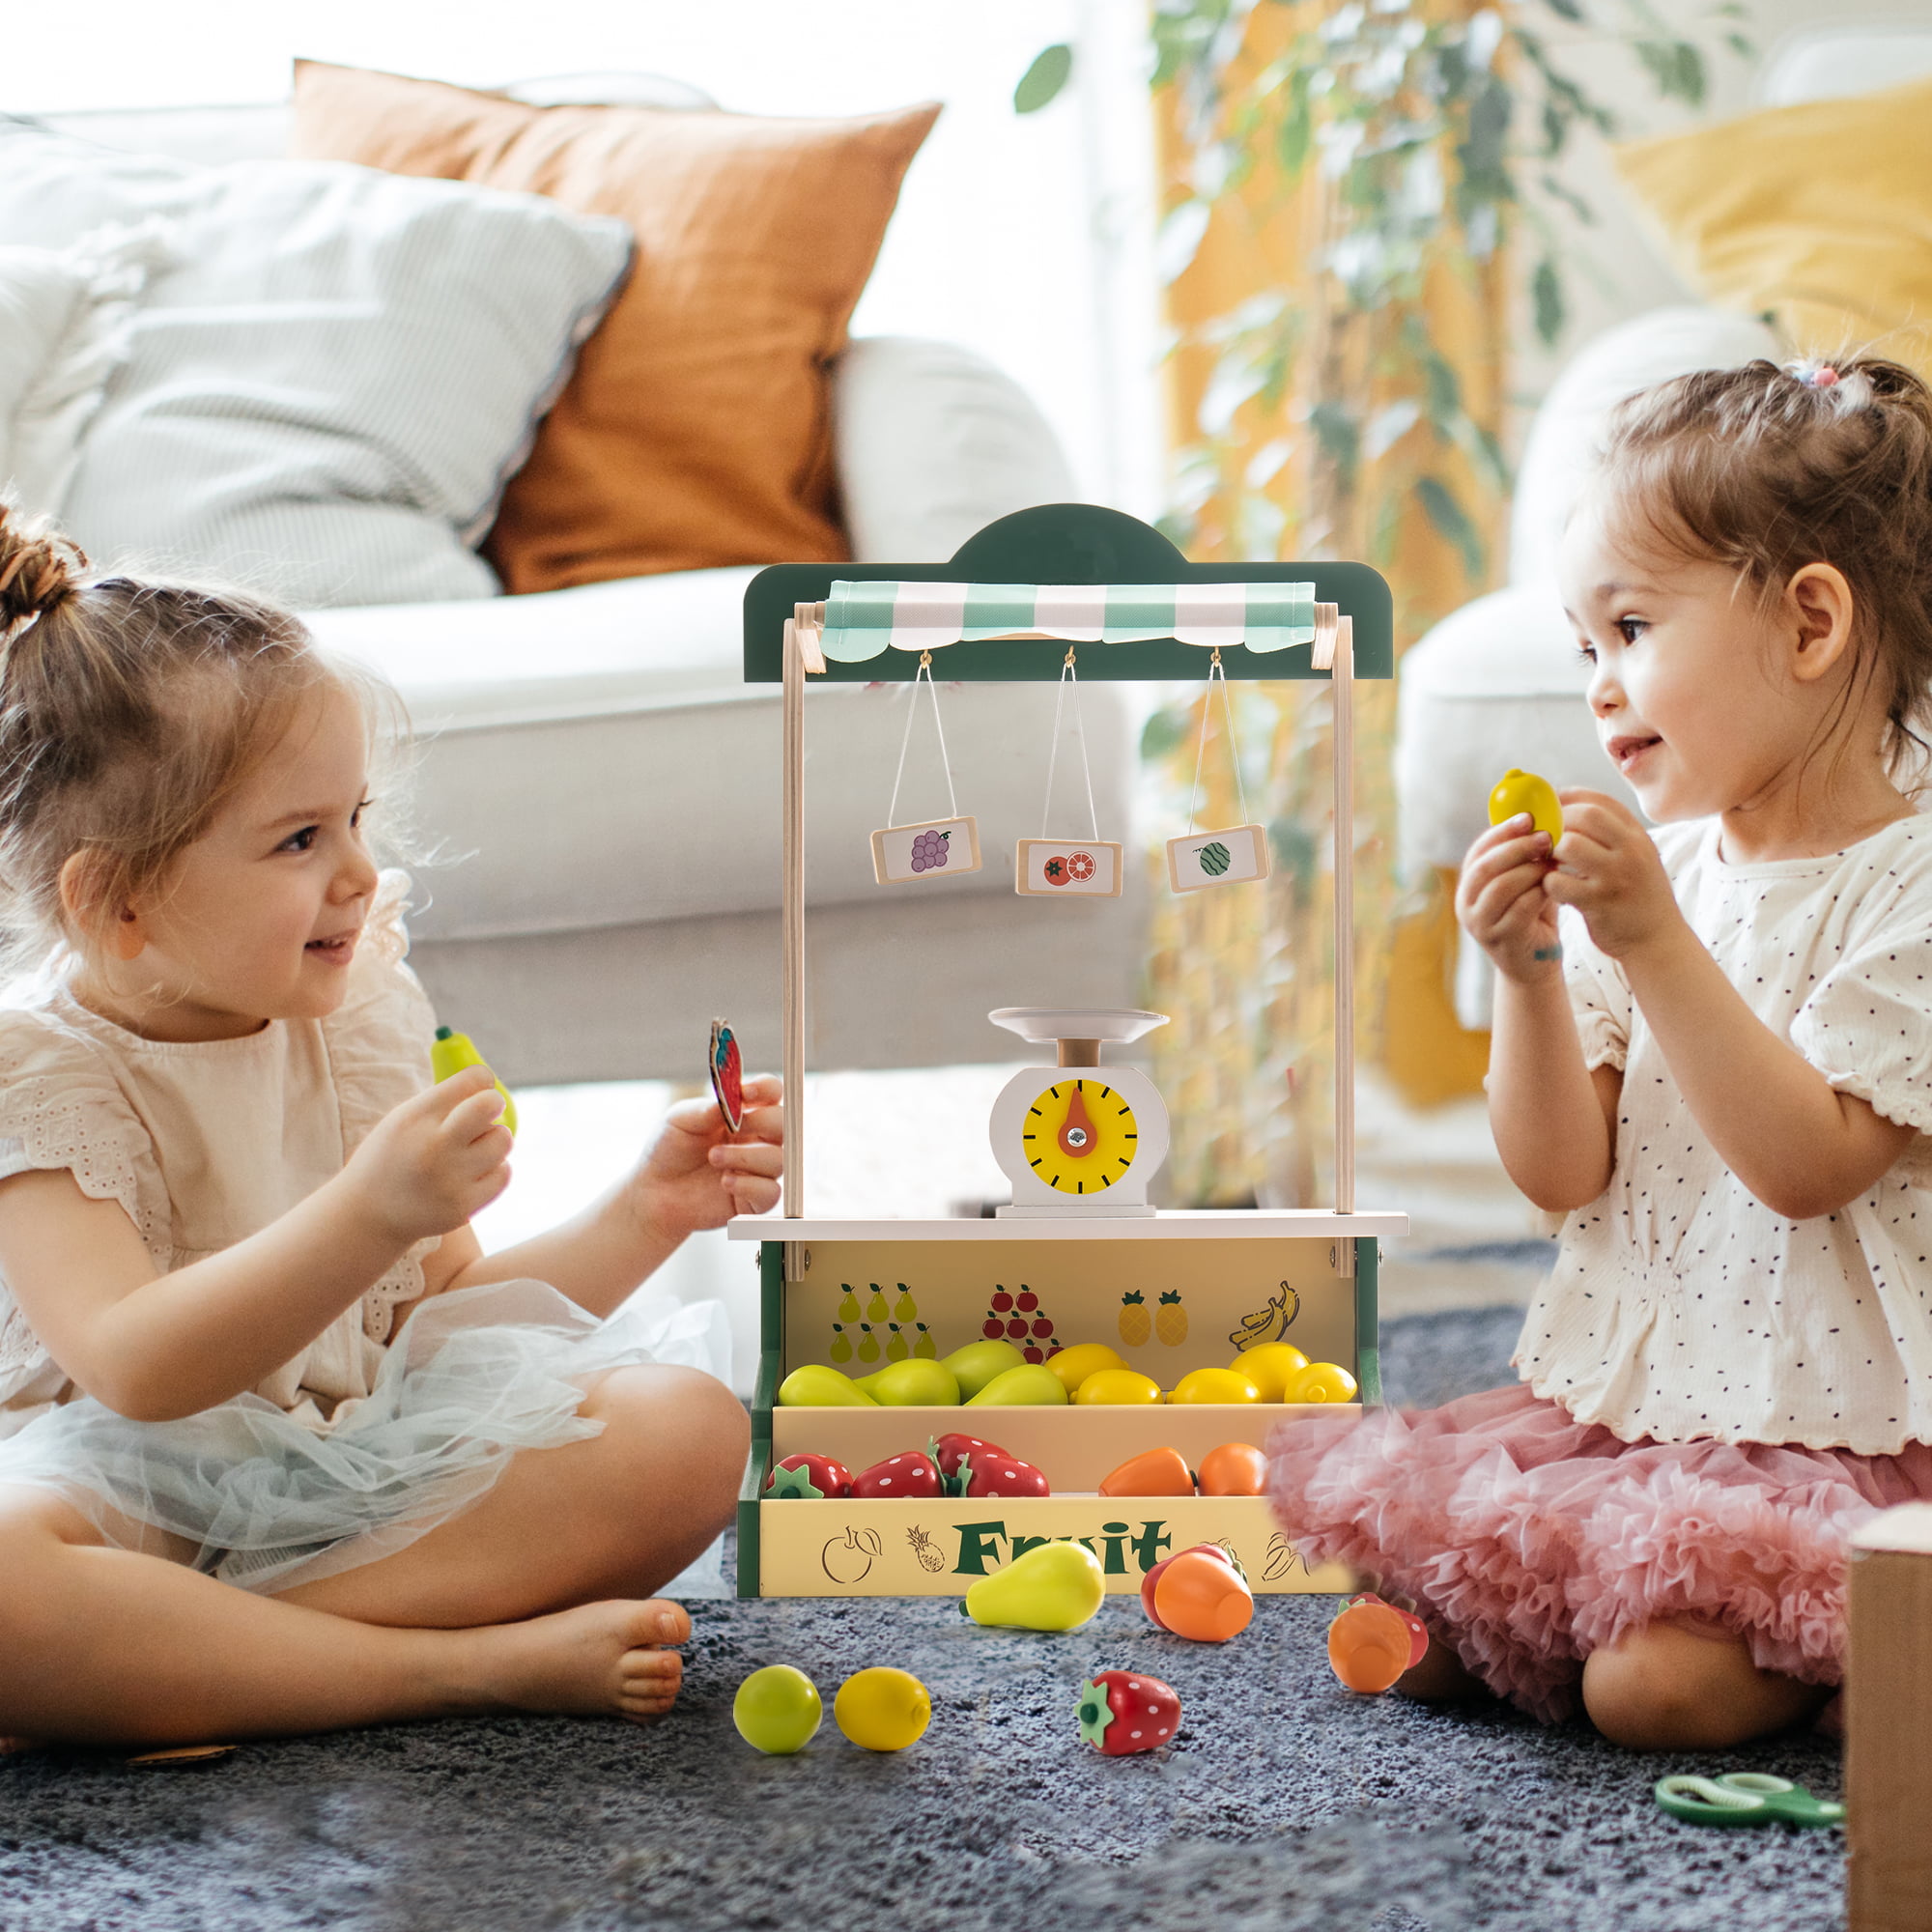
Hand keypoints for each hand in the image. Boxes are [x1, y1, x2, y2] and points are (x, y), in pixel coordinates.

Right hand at [342, 1065, 513, 1245]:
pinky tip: (472, 1173)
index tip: (475, 1091)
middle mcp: (434, 1146)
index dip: (481, 1081)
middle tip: (483, 1115)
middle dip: (493, 1104)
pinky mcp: (463, 1206)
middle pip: (491, 1105)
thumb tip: (489, 1084)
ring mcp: (450, 1179)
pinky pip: (503, 1173)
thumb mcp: (402, 1120)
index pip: (473, 1079)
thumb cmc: (391, 1159)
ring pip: (503, 1140)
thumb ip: (443, 1102)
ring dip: (492, 1140)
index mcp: (415, 1117)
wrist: (366, 1217)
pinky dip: (493, 1170)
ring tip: (470, 1149)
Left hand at [633, 1074, 783, 1245]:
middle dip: (762, 1123)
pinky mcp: (754, 1200)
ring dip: (746, 1157)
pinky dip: (750, 1186)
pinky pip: (771, 1192)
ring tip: (714, 1158)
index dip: (766, 1089)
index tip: (746, 1093)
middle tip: (734, 1128)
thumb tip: (732, 1098)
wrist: (653, 1191)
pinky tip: (725, 1182)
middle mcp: (756, 1139)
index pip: (771, 1093)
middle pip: (784, 1124)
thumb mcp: (678, 1120)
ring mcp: (758, 1170)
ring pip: (778, 1160)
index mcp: (744, 1113)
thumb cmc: (669, 1150)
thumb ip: (706, 1109)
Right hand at [1456, 814, 1560, 984]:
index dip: (1502, 831)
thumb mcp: (1524, 881)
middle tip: (1546, 836)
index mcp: (1469, 883)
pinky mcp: (1500, 939)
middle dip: (1517, 847)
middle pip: (1486, 866)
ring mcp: (1480, 923)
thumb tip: (1540, 816)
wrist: (1533, 963)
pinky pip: (1520, 909)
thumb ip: (1524, 857)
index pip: (1478, 850)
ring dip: (1530, 870)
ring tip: (1553, 861)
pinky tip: (1555, 886)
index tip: (1529, 817)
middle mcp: (1466, 902)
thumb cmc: (1531, 914)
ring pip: (1501, 887)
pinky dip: (1539, 893)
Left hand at [1543, 790, 1681, 961]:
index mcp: (1638, 836)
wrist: (1657, 940)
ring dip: (1551, 852)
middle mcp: (1631, 851)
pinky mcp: (1598, 902)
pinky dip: (1550, 883)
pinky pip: (1559, 881)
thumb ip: (1611, 836)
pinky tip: (1555, 889)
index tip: (1551, 804)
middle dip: (1558, 822)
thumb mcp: (1636, 858)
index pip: (1601, 800)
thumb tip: (1569, 810)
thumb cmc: (1638, 895)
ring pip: (1570, 845)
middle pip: (1585, 815)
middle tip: (1546, 837)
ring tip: (1550, 864)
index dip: (1570, 797)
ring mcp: (1616, 876)